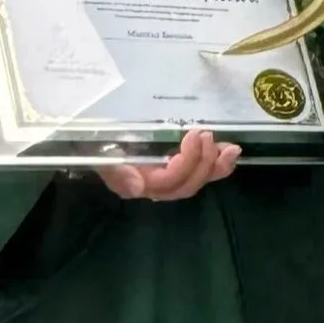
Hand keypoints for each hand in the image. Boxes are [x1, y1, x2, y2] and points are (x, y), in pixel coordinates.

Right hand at [97, 128, 239, 200]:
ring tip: (230, 147)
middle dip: (202, 161)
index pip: (167, 180)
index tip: (192, 134)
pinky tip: (231, 152)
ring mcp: (166, 180)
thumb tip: (137, 188)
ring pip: (196, 181)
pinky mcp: (178, 170)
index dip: (186, 161)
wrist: (92, 135)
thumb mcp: (99, 150)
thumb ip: (115, 169)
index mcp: (133, 182)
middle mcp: (152, 187)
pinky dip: (218, 165)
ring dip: (216, 165)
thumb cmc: (95, 140)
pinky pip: (201, 174)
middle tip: (206, 134)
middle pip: (186, 185)